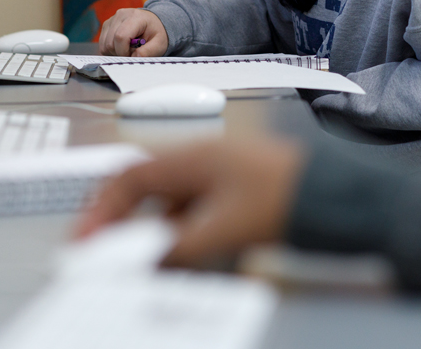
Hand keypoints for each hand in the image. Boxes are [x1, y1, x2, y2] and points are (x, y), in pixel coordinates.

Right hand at [74, 138, 306, 266]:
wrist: (335, 191)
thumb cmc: (283, 196)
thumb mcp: (225, 228)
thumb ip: (179, 247)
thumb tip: (142, 262)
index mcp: (192, 158)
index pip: (132, 177)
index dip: (103, 208)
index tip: (85, 240)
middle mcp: (200, 159)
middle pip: (146, 183)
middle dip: (120, 215)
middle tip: (101, 247)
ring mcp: (217, 171)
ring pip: (168, 198)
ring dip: (149, 225)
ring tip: (137, 259)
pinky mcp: (232, 187)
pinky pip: (191, 206)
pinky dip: (176, 228)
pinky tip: (177, 252)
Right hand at [98, 8, 168, 56]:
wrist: (153, 23)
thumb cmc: (156, 33)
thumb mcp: (159, 44)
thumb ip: (148, 52)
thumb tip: (134, 57)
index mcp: (135, 17)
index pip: (120, 36)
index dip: (124, 51)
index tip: (133, 55)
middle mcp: (120, 15)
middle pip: (110, 42)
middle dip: (120, 53)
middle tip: (133, 51)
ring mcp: (111, 19)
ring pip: (104, 44)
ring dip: (114, 52)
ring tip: (128, 48)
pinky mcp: (106, 25)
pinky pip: (102, 44)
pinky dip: (111, 49)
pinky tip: (122, 46)